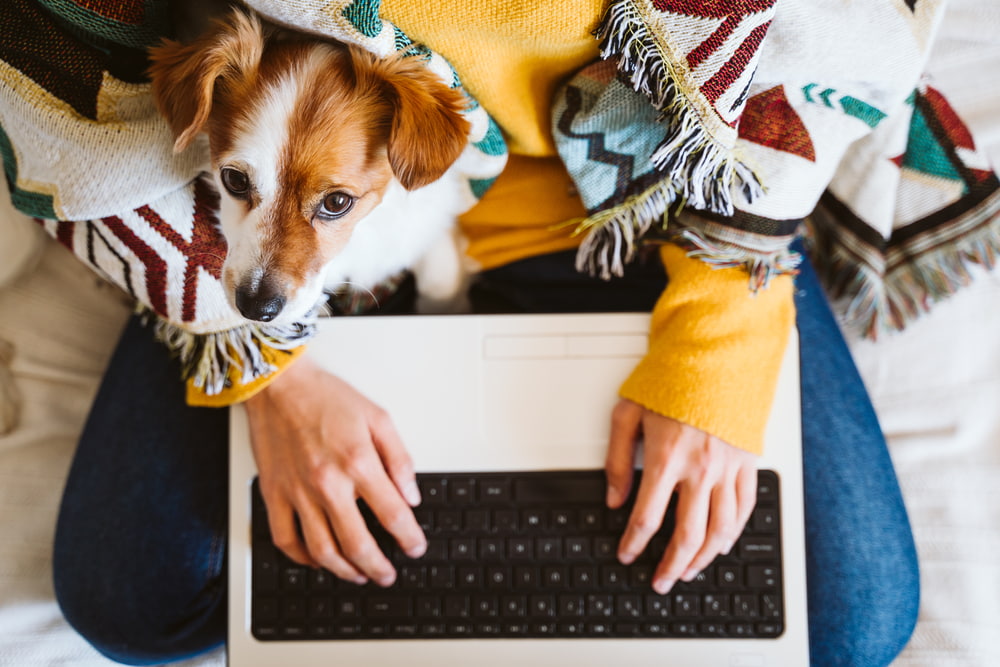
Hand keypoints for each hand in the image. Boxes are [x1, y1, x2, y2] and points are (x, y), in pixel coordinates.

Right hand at [245, 357, 425, 586]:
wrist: (279, 385)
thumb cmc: (326, 397)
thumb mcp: (378, 417)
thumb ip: (400, 459)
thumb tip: (412, 495)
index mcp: (358, 462)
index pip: (393, 514)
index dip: (409, 538)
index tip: (415, 547)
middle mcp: (327, 483)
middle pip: (358, 543)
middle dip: (379, 567)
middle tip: (388, 574)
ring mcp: (297, 492)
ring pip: (322, 550)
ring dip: (344, 570)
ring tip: (359, 575)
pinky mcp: (273, 494)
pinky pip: (285, 539)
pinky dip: (303, 558)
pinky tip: (318, 560)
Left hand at [605, 399, 757, 593]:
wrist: (715, 358)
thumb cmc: (670, 382)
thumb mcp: (627, 414)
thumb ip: (617, 459)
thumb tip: (614, 498)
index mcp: (667, 457)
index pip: (647, 517)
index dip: (634, 543)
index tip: (627, 554)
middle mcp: (700, 469)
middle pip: (687, 534)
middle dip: (670, 565)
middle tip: (659, 581)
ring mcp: (728, 469)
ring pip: (720, 530)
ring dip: (703, 558)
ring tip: (687, 572)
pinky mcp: (748, 464)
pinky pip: (745, 509)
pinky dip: (733, 533)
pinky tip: (721, 545)